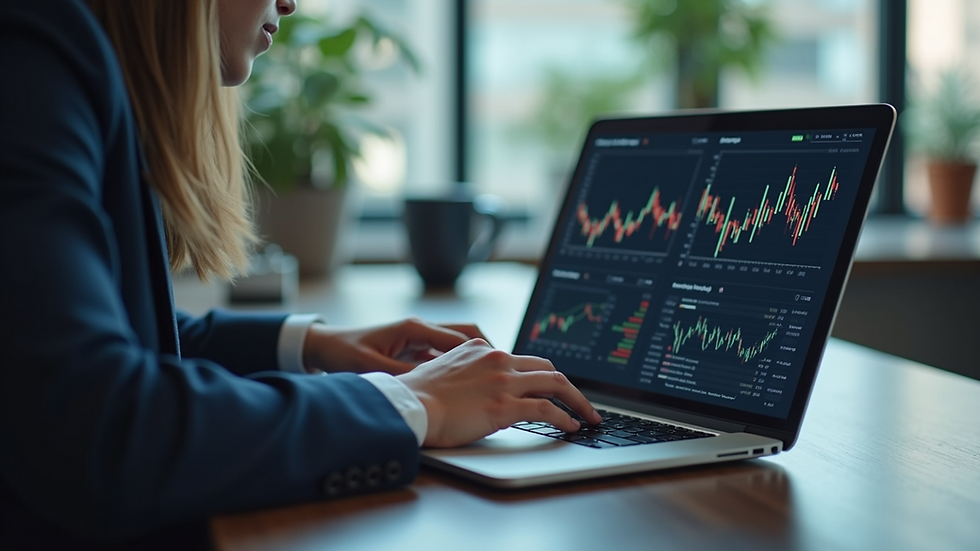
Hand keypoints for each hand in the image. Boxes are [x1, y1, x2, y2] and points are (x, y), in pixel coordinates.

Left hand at [302, 318, 485, 374]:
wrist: (325, 346)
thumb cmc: (345, 354)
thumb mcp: (373, 367)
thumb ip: (402, 376)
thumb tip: (429, 386)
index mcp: (414, 328)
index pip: (460, 337)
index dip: (484, 352)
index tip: (502, 367)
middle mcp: (420, 328)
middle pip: (468, 333)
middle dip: (491, 350)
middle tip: (509, 370)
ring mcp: (418, 337)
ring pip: (459, 343)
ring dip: (477, 357)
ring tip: (494, 377)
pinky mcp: (414, 347)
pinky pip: (445, 352)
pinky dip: (460, 365)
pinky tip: (468, 384)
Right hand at [397, 338, 601, 447]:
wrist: (407, 405)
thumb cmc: (417, 396)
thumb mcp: (444, 371)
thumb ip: (468, 376)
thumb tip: (483, 394)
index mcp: (481, 349)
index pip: (522, 359)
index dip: (541, 376)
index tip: (553, 389)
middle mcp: (497, 359)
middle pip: (547, 367)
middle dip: (569, 386)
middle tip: (581, 402)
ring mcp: (503, 380)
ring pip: (555, 384)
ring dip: (577, 401)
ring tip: (589, 416)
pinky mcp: (505, 404)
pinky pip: (546, 409)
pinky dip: (565, 417)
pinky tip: (572, 426)